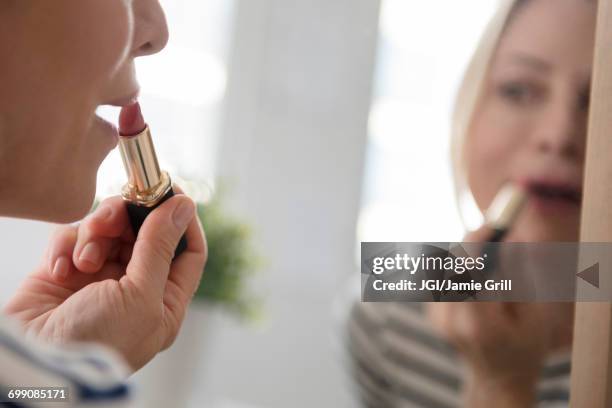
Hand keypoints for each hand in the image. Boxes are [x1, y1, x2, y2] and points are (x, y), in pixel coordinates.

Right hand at [3, 190, 206, 371]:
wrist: (33, 362)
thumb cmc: (97, 341)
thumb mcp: (140, 295)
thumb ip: (160, 247)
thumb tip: (184, 205)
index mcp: (165, 300)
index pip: (188, 251)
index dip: (182, 220)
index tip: (171, 190)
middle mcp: (136, 286)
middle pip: (146, 232)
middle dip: (131, 218)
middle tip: (120, 209)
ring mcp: (100, 277)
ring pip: (109, 229)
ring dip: (97, 234)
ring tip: (85, 258)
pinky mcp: (65, 270)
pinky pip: (73, 238)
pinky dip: (67, 247)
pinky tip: (60, 270)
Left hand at [426, 225, 573, 406]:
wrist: (497, 378)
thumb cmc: (524, 346)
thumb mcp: (534, 313)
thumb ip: (519, 276)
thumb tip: (509, 238)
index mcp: (479, 324)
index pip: (467, 272)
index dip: (478, 242)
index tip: (493, 224)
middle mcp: (450, 319)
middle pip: (450, 265)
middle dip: (472, 243)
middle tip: (493, 231)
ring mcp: (436, 317)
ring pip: (443, 267)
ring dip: (465, 256)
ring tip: (488, 265)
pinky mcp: (430, 312)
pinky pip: (439, 277)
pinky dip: (457, 269)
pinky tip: (476, 281)